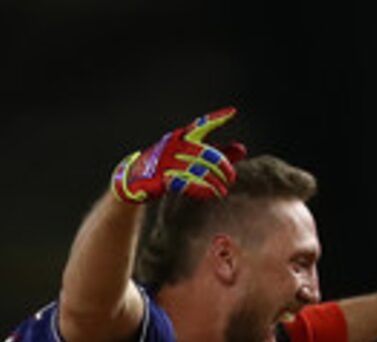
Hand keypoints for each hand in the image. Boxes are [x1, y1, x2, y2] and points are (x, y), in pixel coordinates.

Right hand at [111, 109, 242, 203]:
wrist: (132, 179)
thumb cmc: (165, 166)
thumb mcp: (190, 156)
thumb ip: (217, 153)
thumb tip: (243, 148)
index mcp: (180, 137)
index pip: (201, 125)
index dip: (216, 118)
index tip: (232, 112)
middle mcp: (174, 145)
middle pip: (204, 153)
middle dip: (221, 165)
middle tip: (231, 177)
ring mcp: (167, 161)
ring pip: (197, 170)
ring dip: (213, 181)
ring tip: (223, 190)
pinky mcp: (162, 178)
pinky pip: (186, 183)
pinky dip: (201, 189)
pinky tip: (212, 194)